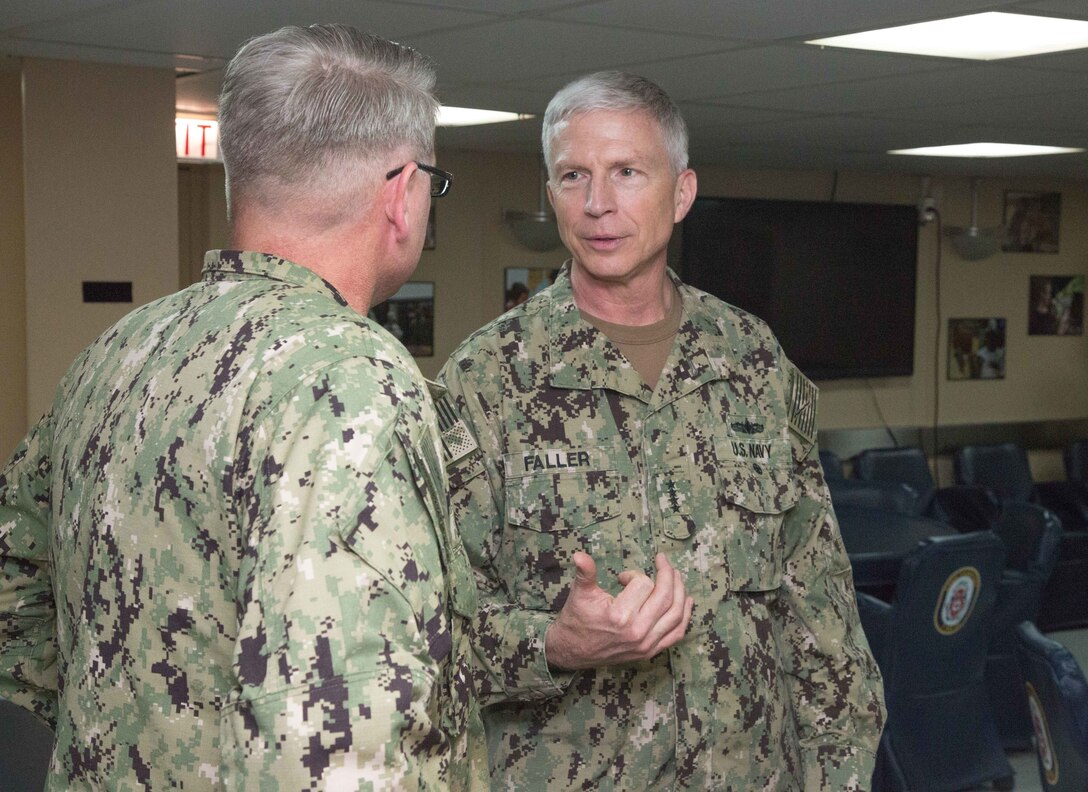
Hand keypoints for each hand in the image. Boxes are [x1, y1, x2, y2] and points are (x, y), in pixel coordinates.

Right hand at [544, 551, 693, 670]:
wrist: (573, 650)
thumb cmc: (577, 618)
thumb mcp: (580, 593)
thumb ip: (584, 572)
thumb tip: (579, 554)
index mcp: (620, 616)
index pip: (644, 584)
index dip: (634, 575)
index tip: (622, 578)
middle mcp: (637, 632)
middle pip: (666, 597)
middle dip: (668, 574)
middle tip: (663, 561)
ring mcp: (646, 644)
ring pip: (676, 614)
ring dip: (680, 591)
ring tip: (676, 576)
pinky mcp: (650, 651)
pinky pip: (676, 633)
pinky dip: (685, 616)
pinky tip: (687, 600)